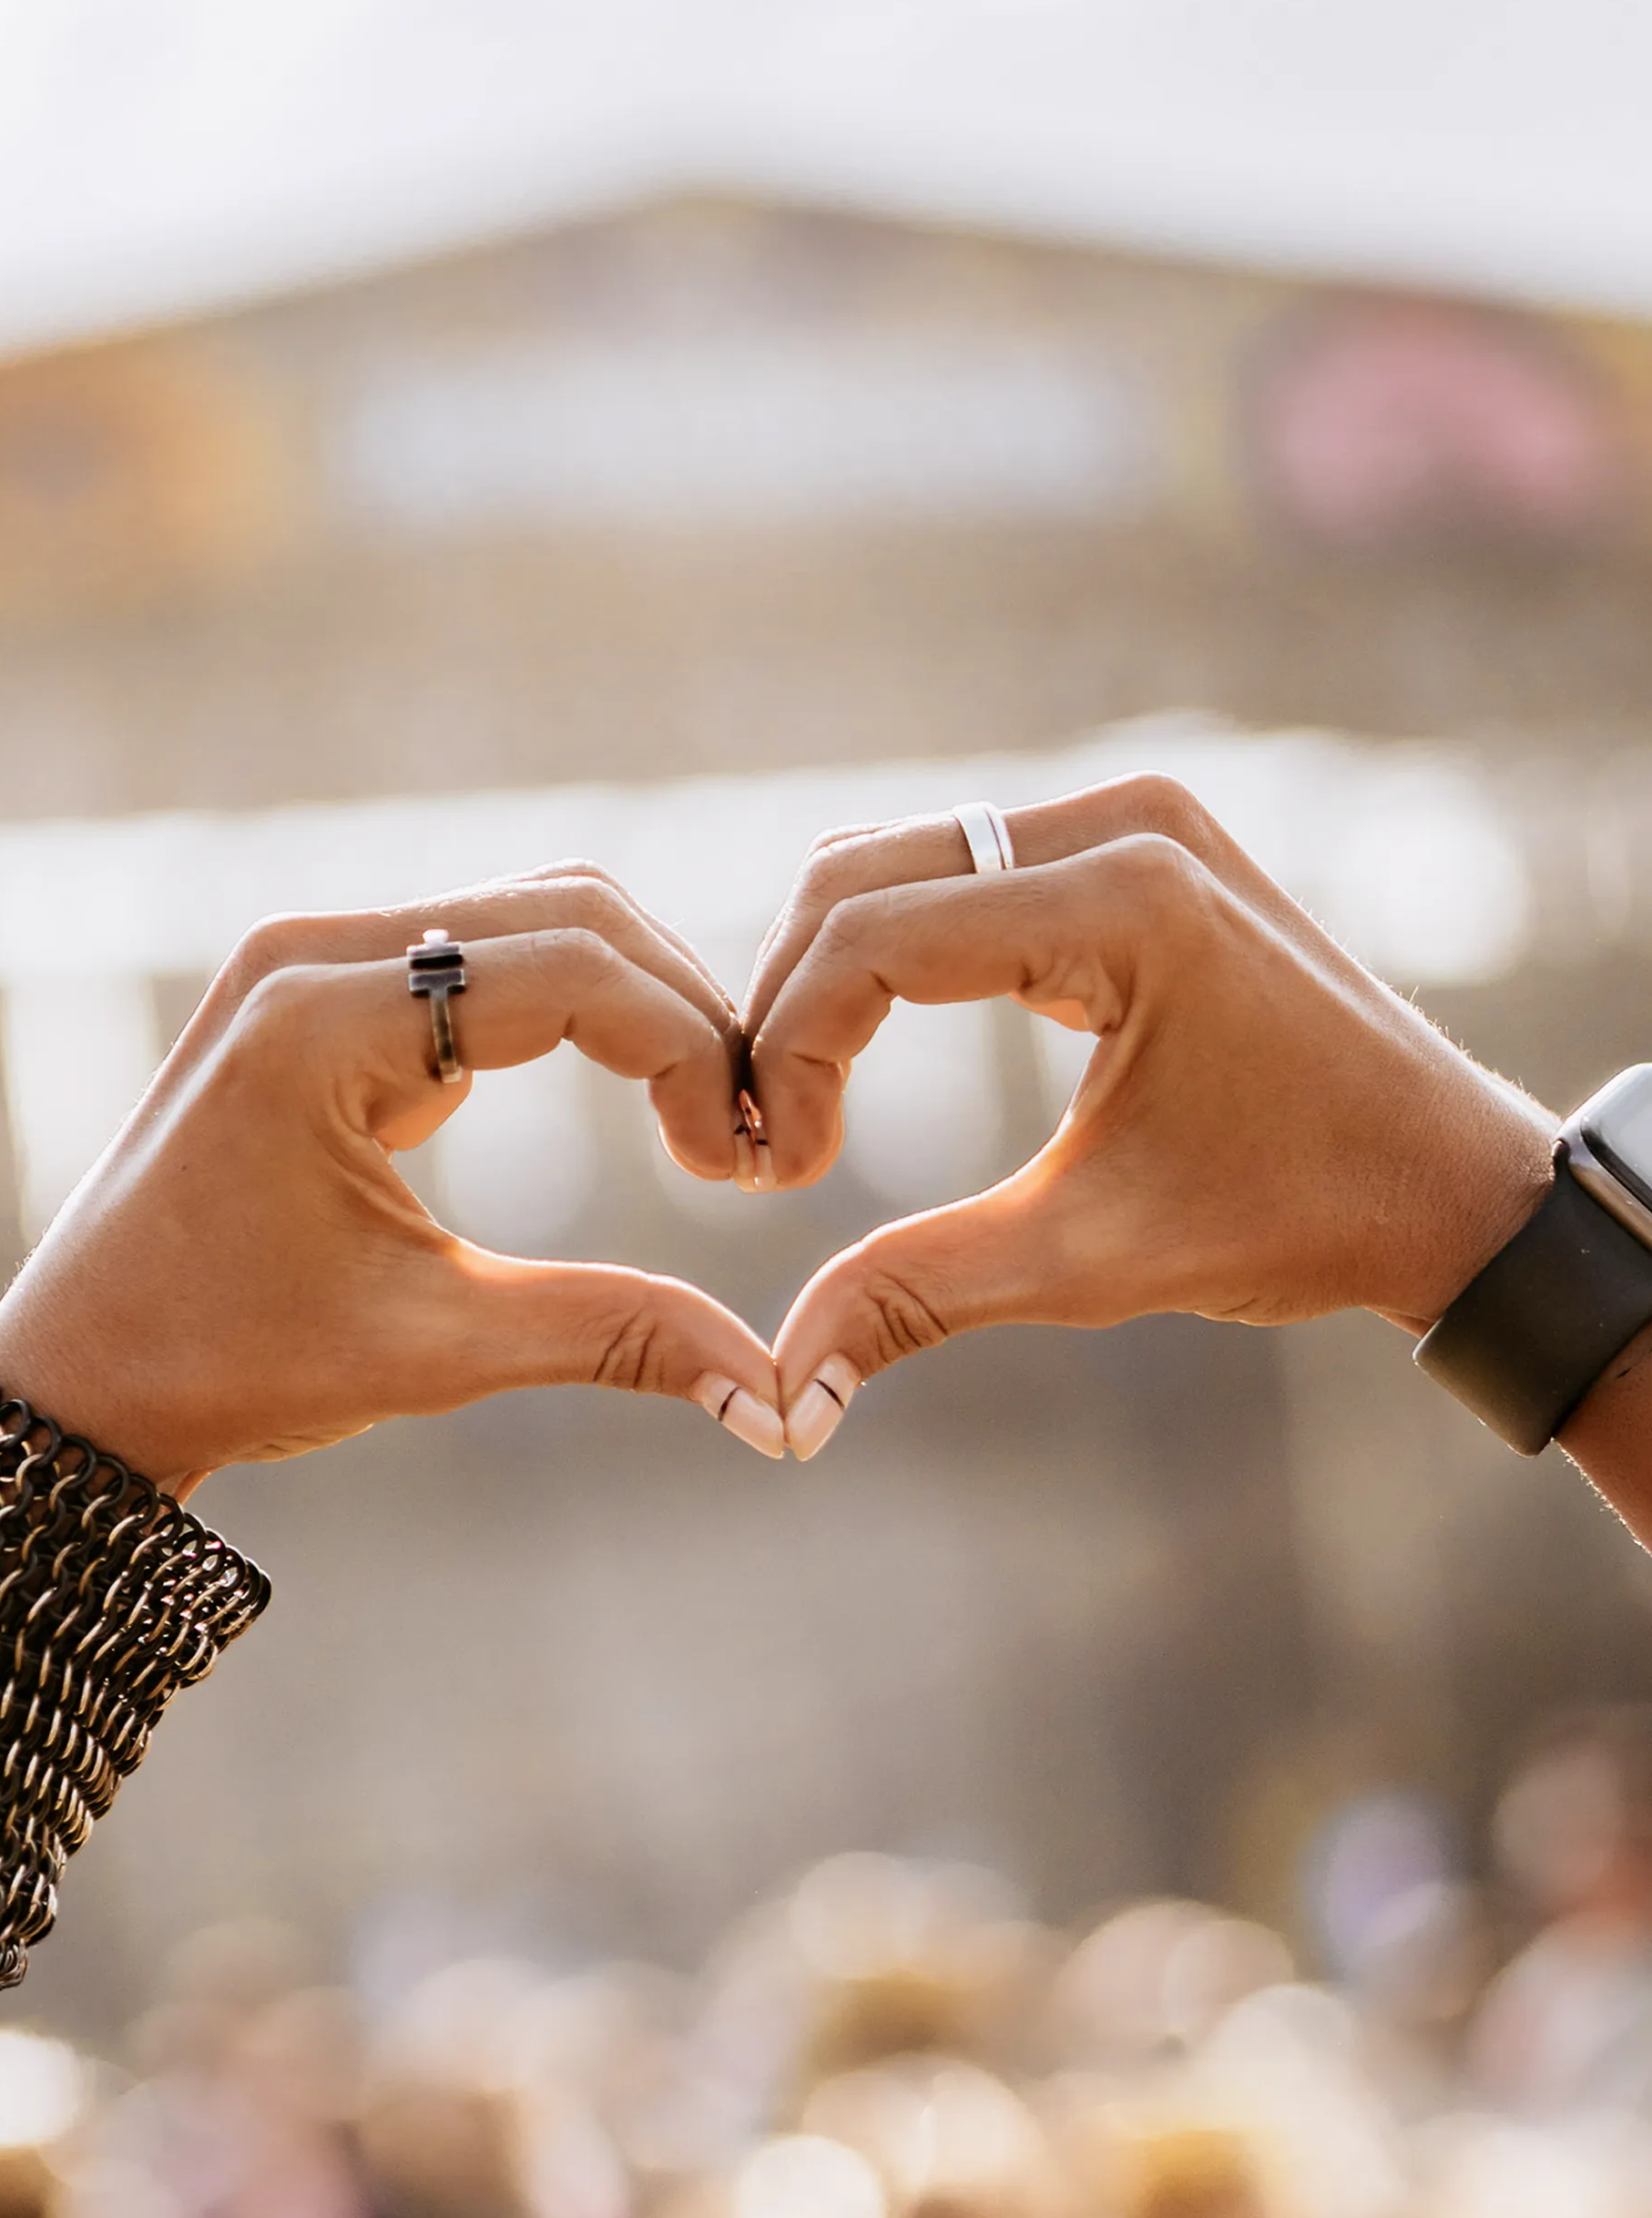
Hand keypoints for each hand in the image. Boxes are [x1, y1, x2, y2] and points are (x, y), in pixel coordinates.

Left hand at [0, 864, 784, 1489]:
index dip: (691, 1053)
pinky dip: (579, 1011)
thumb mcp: (432, 1352)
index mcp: (320, 1023)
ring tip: (704, 1119)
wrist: (79, 1379)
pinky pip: (485, 957)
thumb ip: (609, 1335)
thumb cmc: (227, 1364)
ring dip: (639, 1003)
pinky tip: (636, 1097)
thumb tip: (771, 1397)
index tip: (746, 1163)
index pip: (572, 971)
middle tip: (747, 1135)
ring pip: (536, 919)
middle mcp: (310, 954)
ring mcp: (312, 960)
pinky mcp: (325, 990)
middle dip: (683, 1013)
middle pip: (568, 911)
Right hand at [744, 776, 1556, 1456]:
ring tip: (803, 1107)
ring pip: (895, 860)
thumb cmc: (1299, 1218)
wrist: (1451, 1183)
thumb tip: (781, 1398)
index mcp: (1124, 900)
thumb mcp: (1093, 1262)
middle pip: (859, 874)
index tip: (781, 1176)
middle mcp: (1122, 823)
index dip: (792, 1054)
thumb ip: (919, 1296)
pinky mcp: (1130, 844)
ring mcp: (1130, 819)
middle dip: (787, 1007)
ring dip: (827, 974)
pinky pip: (959, 869)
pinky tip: (864, 1054)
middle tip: (766, 1142)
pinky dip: (892, 951)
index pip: (872, 937)